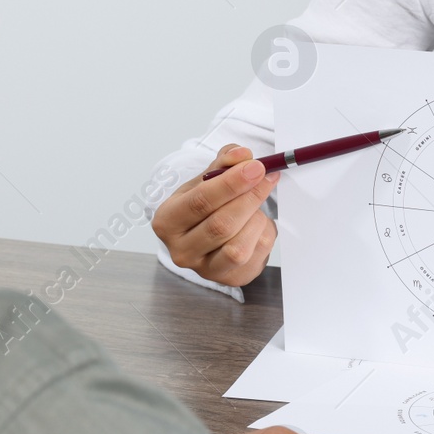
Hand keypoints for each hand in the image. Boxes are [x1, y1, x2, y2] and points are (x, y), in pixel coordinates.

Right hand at [151, 145, 278, 286]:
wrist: (211, 236)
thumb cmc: (206, 205)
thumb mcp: (207, 179)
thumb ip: (224, 163)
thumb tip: (241, 155)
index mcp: (167, 221)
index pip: (199, 202)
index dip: (230, 183)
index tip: (255, 167)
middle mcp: (180, 250)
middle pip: (221, 225)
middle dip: (249, 197)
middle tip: (266, 176)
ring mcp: (204, 270)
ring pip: (238, 245)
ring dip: (255, 219)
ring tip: (255, 206)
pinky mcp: (229, 279)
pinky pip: (255, 255)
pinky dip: (263, 233)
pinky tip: (257, 224)